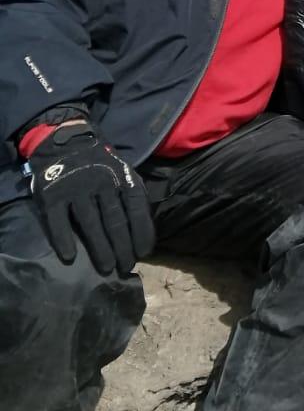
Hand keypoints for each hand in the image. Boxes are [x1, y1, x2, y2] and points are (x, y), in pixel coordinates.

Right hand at [26, 122, 154, 274]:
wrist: (65, 142)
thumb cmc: (99, 165)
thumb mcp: (123, 171)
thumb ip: (134, 195)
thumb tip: (145, 229)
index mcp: (122, 178)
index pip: (136, 207)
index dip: (141, 231)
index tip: (143, 253)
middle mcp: (101, 183)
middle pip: (115, 219)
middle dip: (123, 246)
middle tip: (126, 267)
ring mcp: (76, 189)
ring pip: (90, 222)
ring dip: (100, 247)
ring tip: (107, 268)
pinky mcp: (53, 196)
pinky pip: (58, 220)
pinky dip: (63, 238)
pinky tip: (69, 256)